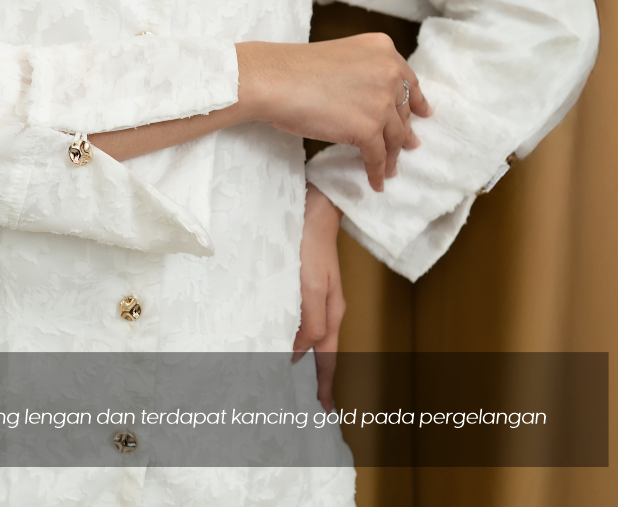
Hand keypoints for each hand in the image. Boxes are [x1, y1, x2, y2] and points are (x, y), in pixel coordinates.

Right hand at [237, 34, 431, 191]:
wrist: (274, 79)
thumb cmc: (294, 68)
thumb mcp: (341, 56)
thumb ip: (363, 72)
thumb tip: (371, 101)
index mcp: (383, 49)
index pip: (408, 80)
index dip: (416, 100)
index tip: (423, 113)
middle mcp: (389, 73)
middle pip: (402, 109)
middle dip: (405, 129)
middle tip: (409, 144)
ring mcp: (381, 102)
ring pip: (394, 136)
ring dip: (392, 155)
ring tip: (391, 169)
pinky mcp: (368, 129)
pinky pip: (378, 157)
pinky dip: (377, 171)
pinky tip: (375, 182)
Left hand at [293, 185, 344, 411]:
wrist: (313, 208)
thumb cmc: (310, 244)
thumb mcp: (311, 286)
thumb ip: (310, 320)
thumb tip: (302, 352)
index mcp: (332, 312)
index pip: (328, 357)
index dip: (325, 383)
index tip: (324, 410)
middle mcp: (327, 308)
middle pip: (323, 350)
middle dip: (318, 376)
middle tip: (308, 401)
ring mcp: (317, 295)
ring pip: (312, 335)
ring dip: (307, 357)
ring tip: (295, 376)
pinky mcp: (305, 283)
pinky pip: (302, 318)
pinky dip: (297, 335)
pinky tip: (285, 336)